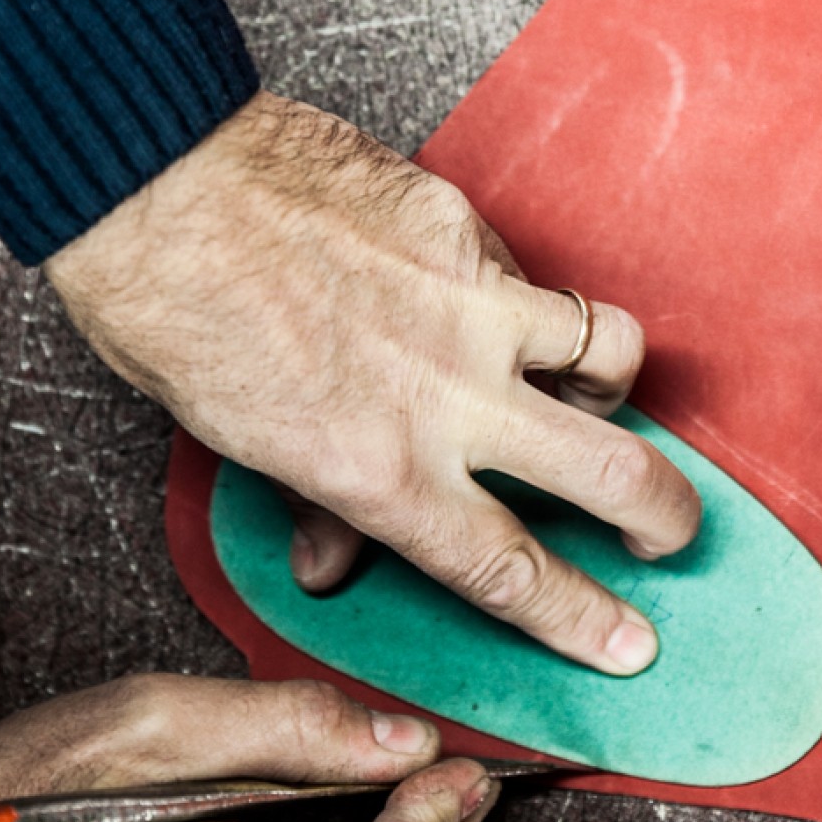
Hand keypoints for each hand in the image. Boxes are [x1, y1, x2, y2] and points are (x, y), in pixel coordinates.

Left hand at [44, 92, 701, 673]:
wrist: (155, 181)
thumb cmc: (177, 315)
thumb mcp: (241, 443)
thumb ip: (320, 506)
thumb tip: (334, 562)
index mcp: (381, 470)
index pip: (509, 569)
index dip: (583, 617)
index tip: (631, 641)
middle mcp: (447, 395)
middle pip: (611, 472)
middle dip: (663, 514)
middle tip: (666, 528)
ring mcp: (470, 304)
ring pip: (612, 352)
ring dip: (615, 388)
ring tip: (590, 394)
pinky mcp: (465, 225)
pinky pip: (531, 278)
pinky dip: (527, 306)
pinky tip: (486, 304)